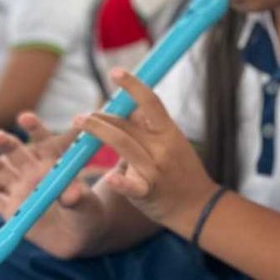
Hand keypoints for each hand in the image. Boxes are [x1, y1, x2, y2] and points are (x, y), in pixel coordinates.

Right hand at [0, 112, 103, 258]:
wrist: (79, 238)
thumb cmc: (88, 213)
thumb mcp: (87, 205)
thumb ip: (78, 197)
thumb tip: (72, 193)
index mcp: (54, 164)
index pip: (44, 142)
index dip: (35, 129)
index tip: (25, 117)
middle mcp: (33, 173)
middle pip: (16, 153)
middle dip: (5, 143)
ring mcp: (20, 190)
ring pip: (0, 172)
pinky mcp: (11, 211)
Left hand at [75, 68, 216, 229]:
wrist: (200, 208)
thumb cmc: (181, 172)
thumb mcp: (173, 144)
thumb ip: (149, 127)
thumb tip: (129, 105)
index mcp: (170, 133)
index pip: (151, 102)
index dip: (133, 86)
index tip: (115, 72)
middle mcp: (163, 148)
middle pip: (128, 124)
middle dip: (102, 116)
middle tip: (81, 115)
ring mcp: (156, 170)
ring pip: (124, 146)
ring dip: (99, 132)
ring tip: (79, 123)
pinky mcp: (149, 193)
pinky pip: (133, 186)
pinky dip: (122, 182)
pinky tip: (110, 178)